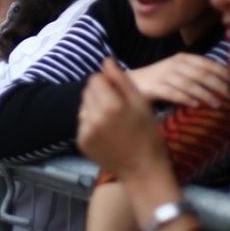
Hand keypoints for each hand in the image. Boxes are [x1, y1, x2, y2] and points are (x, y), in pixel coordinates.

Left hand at [77, 58, 169, 180]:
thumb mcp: (141, 103)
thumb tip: (106, 60)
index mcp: (112, 105)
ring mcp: (86, 131)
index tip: (118, 93)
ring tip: (112, 121)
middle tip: (116, 107)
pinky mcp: (82, 143)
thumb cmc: (148, 134)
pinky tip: (107, 133)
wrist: (143, 171)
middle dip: (100, 94)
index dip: (107, 82)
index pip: (95, 78)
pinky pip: (83, 123)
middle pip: (88, 91)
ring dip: (95, 108)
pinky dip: (92, 124)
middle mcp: (95, 117)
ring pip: (84, 106)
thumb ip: (122, 79)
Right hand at [129, 53, 229, 108]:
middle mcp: (174, 64)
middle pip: (200, 73)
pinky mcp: (154, 87)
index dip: (222, 72)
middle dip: (218, 84)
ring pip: (188, 83)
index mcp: (182, 58)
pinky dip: (185, 99)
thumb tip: (223, 84)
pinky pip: (173, 93)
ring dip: (205, 94)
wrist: (132, 82)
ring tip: (217, 103)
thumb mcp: (179, 72)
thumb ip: (197, 75)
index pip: (206, 63)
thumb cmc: (160, 79)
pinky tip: (195, 105)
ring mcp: (163, 75)